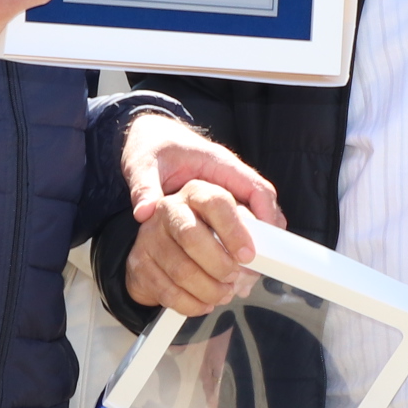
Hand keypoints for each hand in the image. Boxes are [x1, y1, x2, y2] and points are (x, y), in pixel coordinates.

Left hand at [119, 112, 283, 315]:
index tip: (264, 242)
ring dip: (255, 238)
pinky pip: (240, 218)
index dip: (265, 215)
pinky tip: (233, 261)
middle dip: (264, 234)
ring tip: (248, 269)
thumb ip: (144, 186)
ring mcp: (225, 187)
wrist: (149, 138)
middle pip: (261, 204)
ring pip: (254, 213)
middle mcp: (228, 175)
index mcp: (217, 162)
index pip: (255, 188)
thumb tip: (145, 212)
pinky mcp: (218, 200)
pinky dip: (241, 239)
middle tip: (255, 264)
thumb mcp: (142, 164)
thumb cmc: (150, 147)